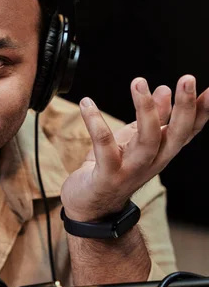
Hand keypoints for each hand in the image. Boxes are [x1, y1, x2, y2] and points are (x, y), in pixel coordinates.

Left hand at [60, 75, 208, 221]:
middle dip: (184, 107)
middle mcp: (153, 162)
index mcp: (162, 151)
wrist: (90, 207)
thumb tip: (164, 90)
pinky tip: (87, 103)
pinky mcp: (107, 175)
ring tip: (139, 82)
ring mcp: (131, 170)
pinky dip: (96, 122)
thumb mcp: (134, 140)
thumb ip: (152, 118)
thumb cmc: (113, 170)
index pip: (189, 130)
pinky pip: (104, 145)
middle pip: (176, 134)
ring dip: (145, 110)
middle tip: (187, 79)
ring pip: (147, 139)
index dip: (203, 110)